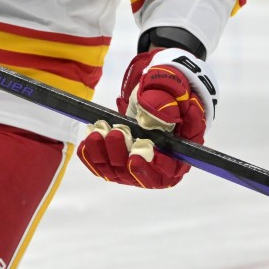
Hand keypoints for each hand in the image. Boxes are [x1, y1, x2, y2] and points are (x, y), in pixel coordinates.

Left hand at [77, 48, 216, 188]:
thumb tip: (157, 115)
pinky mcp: (116, 163)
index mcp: (178, 154)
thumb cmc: (171, 95)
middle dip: (124, 155)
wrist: (155, 94)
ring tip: (100, 130)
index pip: (171, 170)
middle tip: (117, 132)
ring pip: (118, 171)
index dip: (158, 165)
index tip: (143, 152)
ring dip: (105, 152)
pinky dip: (92, 154)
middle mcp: (157, 168)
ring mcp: (135, 166)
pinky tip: (90, 138)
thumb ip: (168, 103)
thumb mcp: (174, 93)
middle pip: (140, 175)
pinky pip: (101, 165)